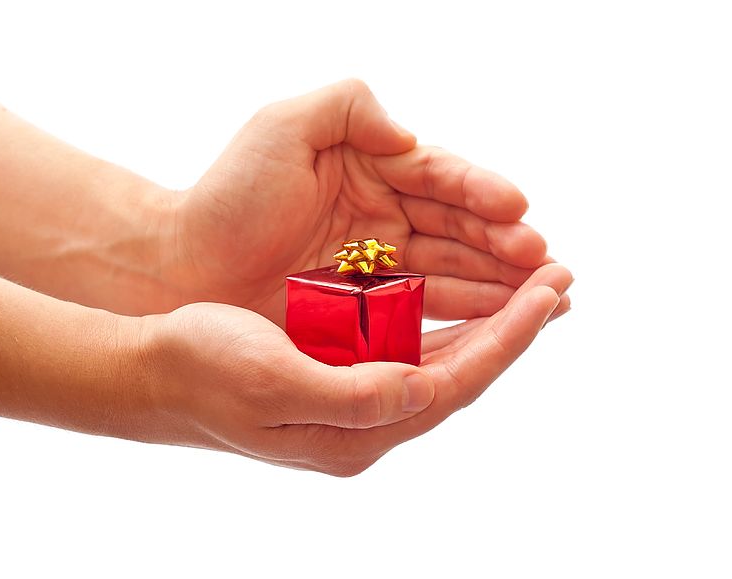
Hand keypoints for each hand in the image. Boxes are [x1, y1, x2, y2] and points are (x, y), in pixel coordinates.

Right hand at [125, 261, 570, 475]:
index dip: (507, 338)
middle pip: (462, 374)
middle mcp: (367, 425)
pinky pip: (411, 349)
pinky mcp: (342, 378)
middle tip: (559, 278)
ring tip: (532, 284)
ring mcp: (356, 404)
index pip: (454, 382)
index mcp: (356, 432)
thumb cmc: (202, 371)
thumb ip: (352, 394)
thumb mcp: (273, 381)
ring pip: (443, 360)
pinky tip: (468, 295)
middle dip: (513, 326)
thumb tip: (421, 387)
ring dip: (489, 322)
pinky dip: (447, 320)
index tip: (548, 293)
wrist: (152, 373)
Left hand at [155, 79, 568, 323]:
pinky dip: (467, 314)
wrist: (185, 266)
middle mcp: (386, 215)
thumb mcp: (283, 126)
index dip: (480, 191)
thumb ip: (350, 107)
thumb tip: (410, 135)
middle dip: (505, 244)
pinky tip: (503, 320)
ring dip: (500, 283)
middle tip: (546, 261)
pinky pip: (427, 308)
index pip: (439, 176)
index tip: (515, 208)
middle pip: (459, 228)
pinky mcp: (370, 308)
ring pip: (453, 271)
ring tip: (545, 295)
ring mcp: (381, 265)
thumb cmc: (228, 194)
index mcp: (373, 168)